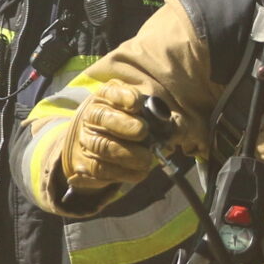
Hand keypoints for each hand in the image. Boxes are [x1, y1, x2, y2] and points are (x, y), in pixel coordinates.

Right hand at [60, 80, 166, 195]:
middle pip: (101, 117)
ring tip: (146, 159)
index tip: (136, 103)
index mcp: (108, 97)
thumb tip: (177, 131)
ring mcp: (86, 139)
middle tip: (142, 131)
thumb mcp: (149, 116)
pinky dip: (123, 172)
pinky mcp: (86, 163)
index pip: (111, 92)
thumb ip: (166, 121)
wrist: (103, 147)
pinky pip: (101, 168)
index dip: (123, 96)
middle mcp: (93, 115)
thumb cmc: (132, 126)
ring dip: (126, 153)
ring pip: (101, 145)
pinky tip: (140, 171)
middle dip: (123, 124)